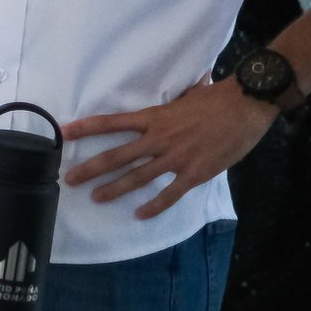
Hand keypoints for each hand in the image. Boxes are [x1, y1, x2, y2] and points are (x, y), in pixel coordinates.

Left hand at [62, 79, 277, 217]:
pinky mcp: (194, 173)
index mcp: (153, 117)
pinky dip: (155, 205)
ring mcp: (176, 157)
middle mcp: (159, 138)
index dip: (86, 127)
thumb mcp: (183, 96)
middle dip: (91, 168)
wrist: (246, 107)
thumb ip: (167, 103)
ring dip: (115, 189)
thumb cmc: (216, 98)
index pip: (112, 122)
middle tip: (70, 179)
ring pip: (138, 176)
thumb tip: (161, 97)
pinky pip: (170, 193)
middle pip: (117, 155)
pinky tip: (140, 214)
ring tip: (96, 198)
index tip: (64, 132)